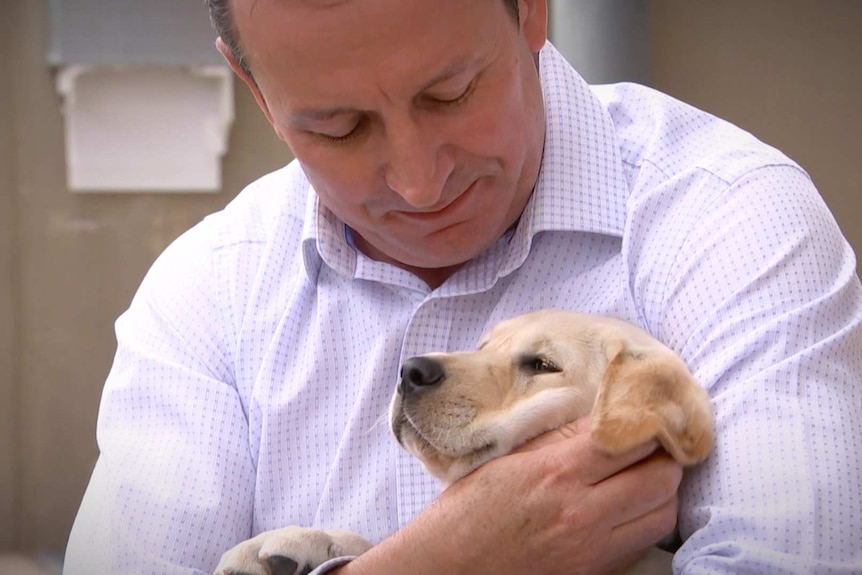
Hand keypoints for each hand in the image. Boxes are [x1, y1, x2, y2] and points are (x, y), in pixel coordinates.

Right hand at [336, 415, 681, 574]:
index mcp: (558, 473)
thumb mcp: (509, 459)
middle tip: (649, 443)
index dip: (646, 421)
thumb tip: (602, 414)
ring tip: (640, 475)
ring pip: (663, 514)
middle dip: (663, 455)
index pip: (630, 440)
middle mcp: (584, 513)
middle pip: (661, 478)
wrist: (449, 567)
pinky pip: (643, 543)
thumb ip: (561, 436)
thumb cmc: (469, 510)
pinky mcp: (596, 573)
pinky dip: (644, 522)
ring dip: (660, 491)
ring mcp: (594, 550)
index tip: (645, 411)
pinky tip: (626, 508)